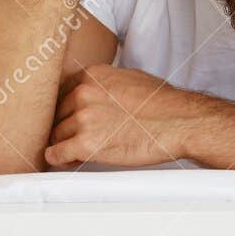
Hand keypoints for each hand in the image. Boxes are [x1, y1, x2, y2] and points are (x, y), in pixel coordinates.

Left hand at [45, 64, 195, 167]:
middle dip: (66, 126)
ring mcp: (82, 118)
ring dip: (65, 144)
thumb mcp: (131, 78)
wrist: (179, 122)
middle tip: (79, 137)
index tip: (73, 118)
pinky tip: (69, 160)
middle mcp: (83, 93)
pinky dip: (59, 160)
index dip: (68, 108)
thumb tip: (95, 92)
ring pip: (56, 135)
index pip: (63, 92)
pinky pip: (55, 154)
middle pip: (58, 114)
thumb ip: (106, 83)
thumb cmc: (163, 104)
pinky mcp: (85, 144)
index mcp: (93, 75)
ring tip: (79, 151)